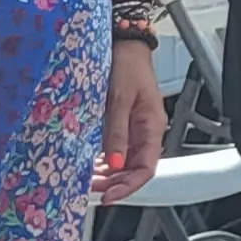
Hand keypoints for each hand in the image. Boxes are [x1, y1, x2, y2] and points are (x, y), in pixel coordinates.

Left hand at [97, 41, 166, 202]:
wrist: (125, 44)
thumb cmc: (127, 66)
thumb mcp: (120, 100)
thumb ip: (117, 133)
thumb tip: (113, 164)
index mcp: (152, 127)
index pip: (146, 168)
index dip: (128, 186)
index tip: (109, 196)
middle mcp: (146, 131)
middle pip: (135, 169)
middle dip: (115, 183)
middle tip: (91, 191)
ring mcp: (135, 128)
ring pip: (125, 162)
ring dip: (109, 174)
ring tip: (88, 181)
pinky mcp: (124, 122)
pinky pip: (117, 149)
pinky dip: (105, 161)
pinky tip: (92, 165)